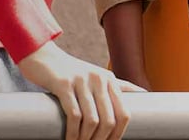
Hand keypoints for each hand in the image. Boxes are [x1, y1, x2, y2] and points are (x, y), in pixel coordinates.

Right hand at [16, 41, 143, 139]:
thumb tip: (145, 93)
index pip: (124, 113)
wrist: (43, 58)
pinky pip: (73, 114)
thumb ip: (120, 85)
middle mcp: (99, 79)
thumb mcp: (98, 76)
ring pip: (92, 120)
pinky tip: (69, 139)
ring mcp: (82, 81)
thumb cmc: (72, 72)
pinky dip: (72, 132)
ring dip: (86, 139)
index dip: (119, 134)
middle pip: (109, 119)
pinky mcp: (63, 84)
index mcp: (110, 80)